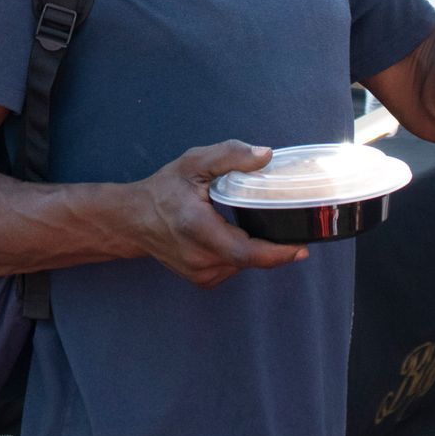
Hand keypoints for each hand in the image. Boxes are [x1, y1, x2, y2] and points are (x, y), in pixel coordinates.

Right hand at [130, 140, 308, 288]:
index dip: (277, 253)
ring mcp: (199, 273)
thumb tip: (266, 156)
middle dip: (270, 243)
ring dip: (252, 246)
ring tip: (245, 222)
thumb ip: (230, 156)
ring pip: (243, 264)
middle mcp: (199, 258)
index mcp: (198, 229)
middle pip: (250, 258)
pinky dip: (239, 253)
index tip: (301, 247)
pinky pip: (233, 268)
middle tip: (284, 224)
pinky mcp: (201, 280)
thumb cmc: (164, 189)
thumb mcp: (194, 162)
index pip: (246, 253)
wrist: (133, 219)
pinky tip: (230, 235)